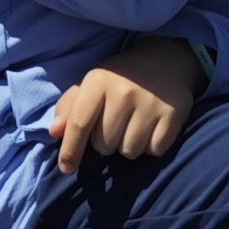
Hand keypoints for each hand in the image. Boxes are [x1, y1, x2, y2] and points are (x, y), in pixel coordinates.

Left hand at [49, 39, 204, 172]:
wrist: (166, 60)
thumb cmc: (121, 77)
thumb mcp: (92, 83)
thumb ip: (70, 106)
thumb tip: (55, 132)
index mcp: (98, 81)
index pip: (79, 123)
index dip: (70, 150)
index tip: (66, 169)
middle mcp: (123, 92)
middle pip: (104, 145)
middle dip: (106, 142)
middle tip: (115, 123)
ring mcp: (149, 104)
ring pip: (129, 152)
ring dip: (128, 145)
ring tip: (133, 125)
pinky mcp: (173, 115)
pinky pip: (154, 151)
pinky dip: (150, 146)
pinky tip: (151, 127)